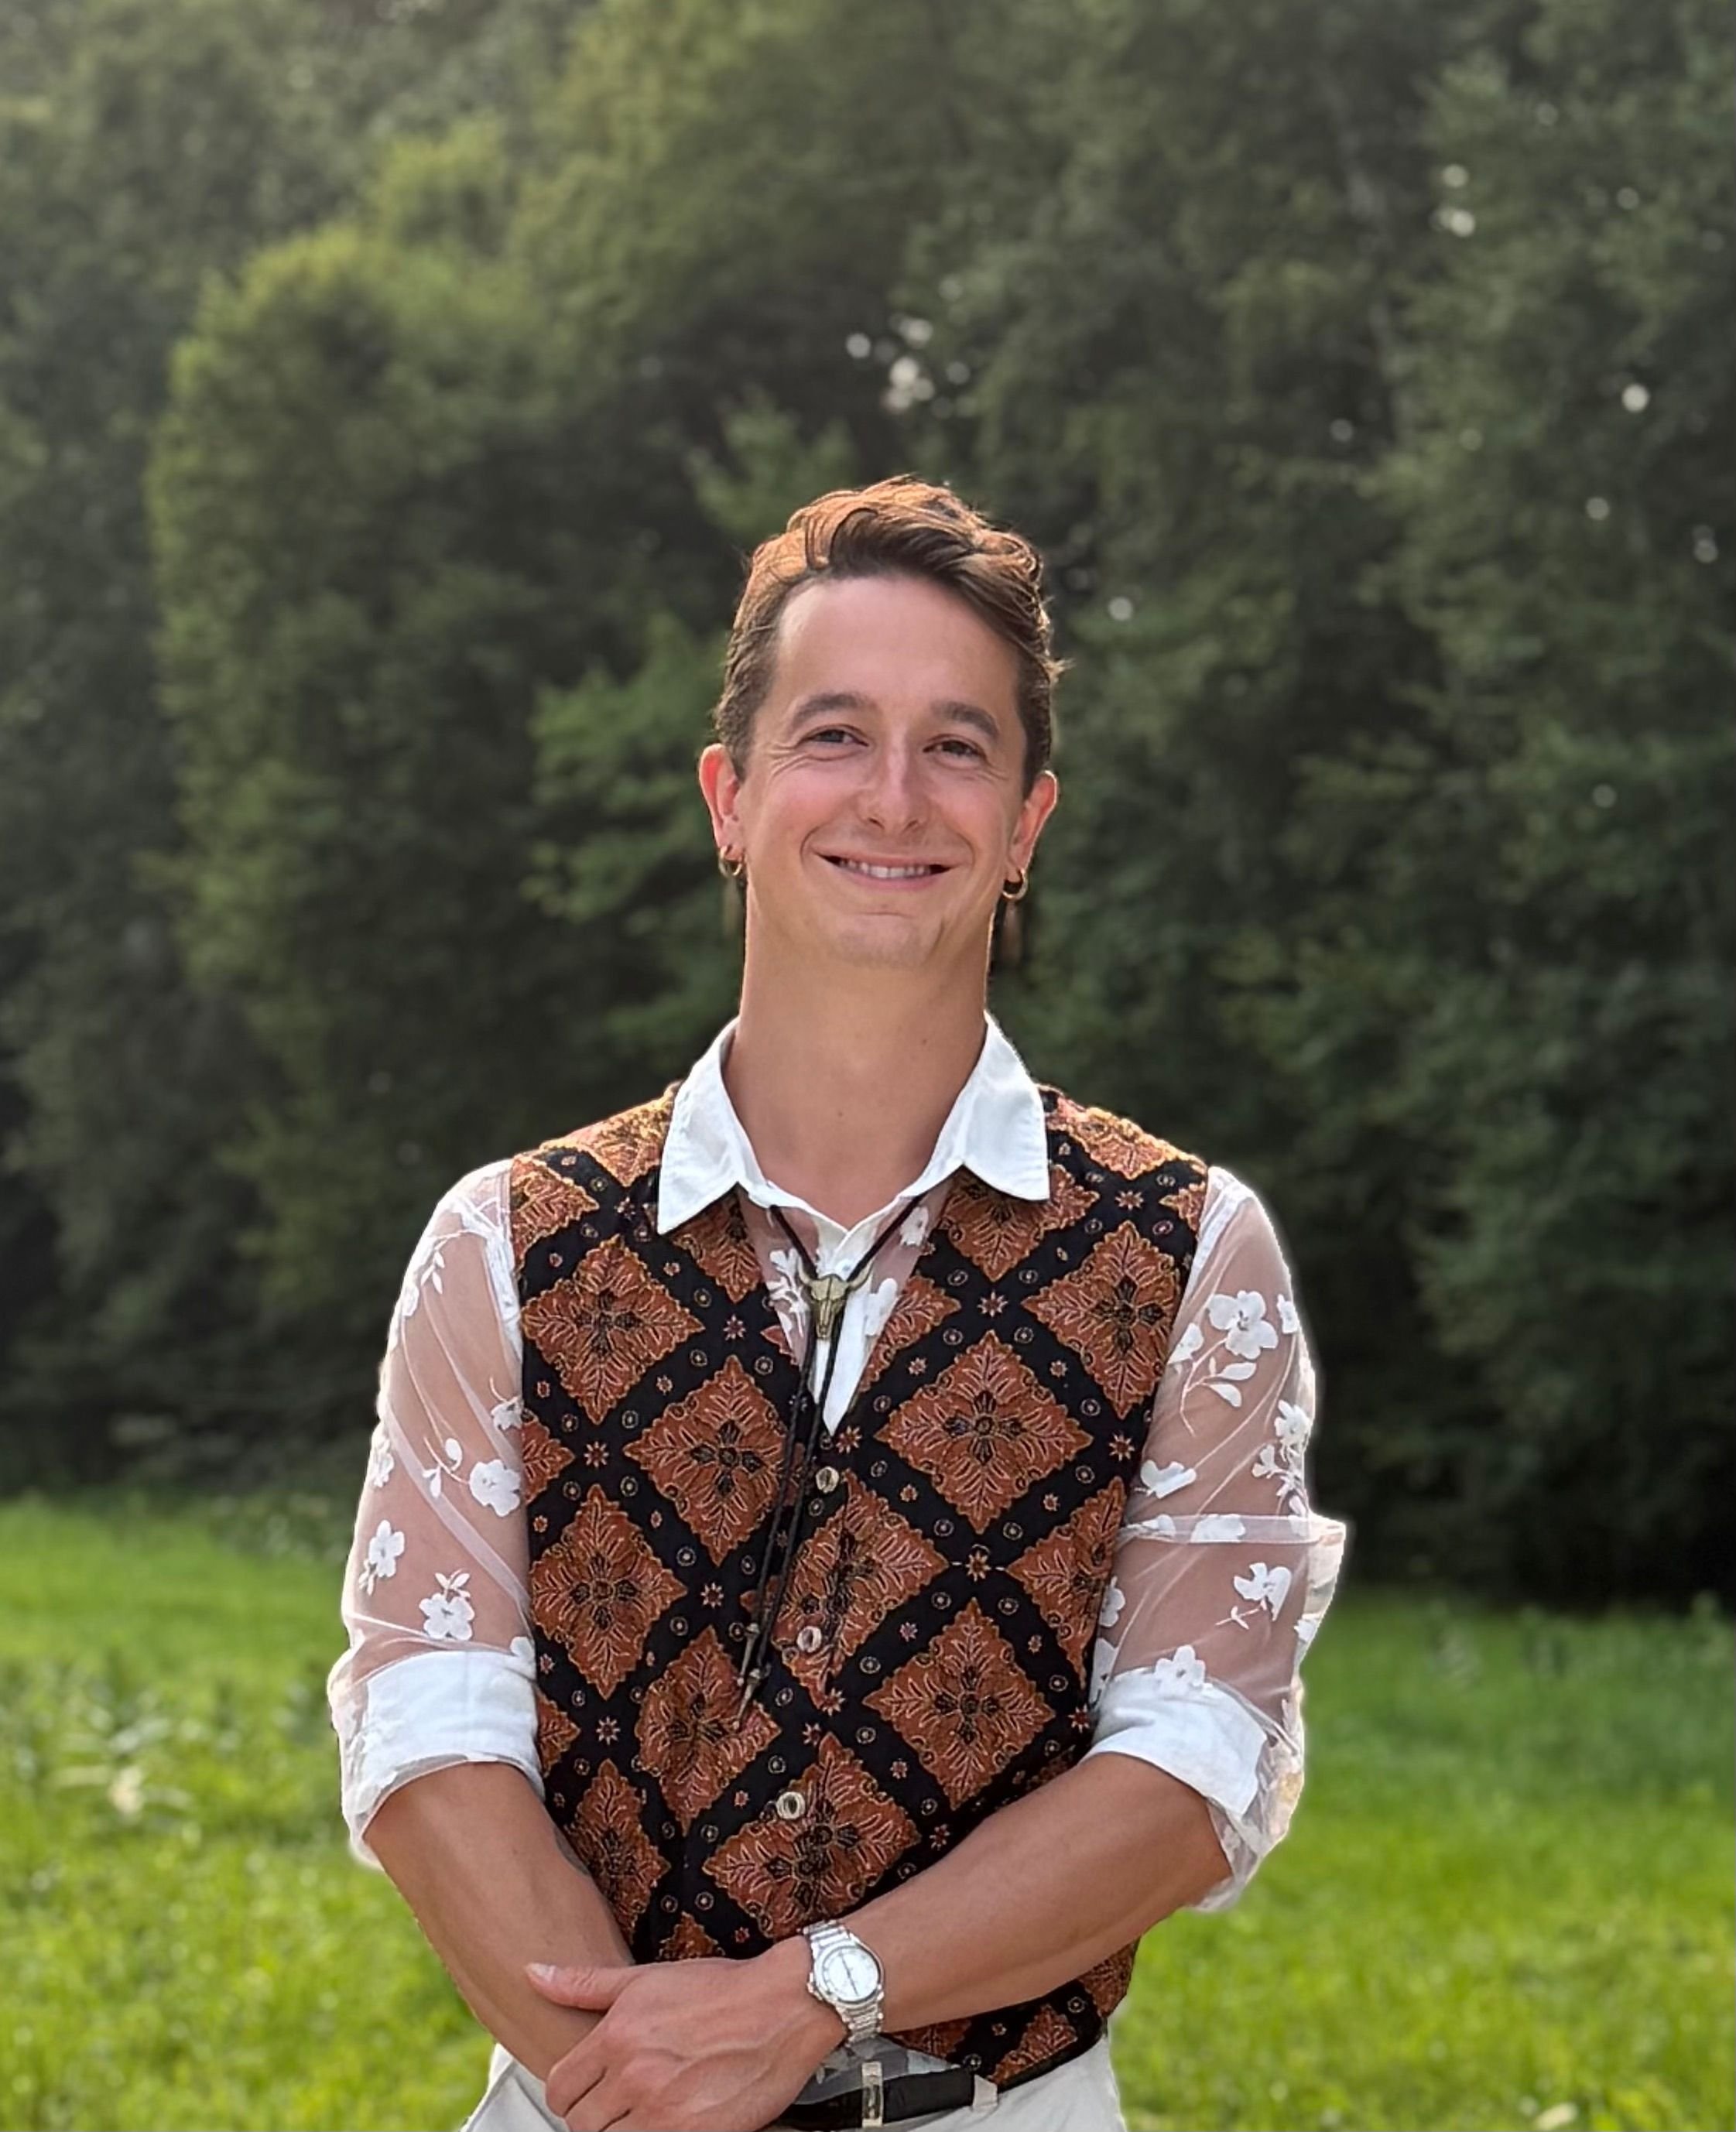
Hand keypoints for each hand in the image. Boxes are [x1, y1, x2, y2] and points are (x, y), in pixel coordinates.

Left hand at [526, 1939, 841, 2131]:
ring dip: (623, 2130)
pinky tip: (670, 2119)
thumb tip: (533, 1974)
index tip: (590, 2089)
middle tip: (623, 2102)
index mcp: (616, 2035)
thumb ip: (584, 1984)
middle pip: (581, 2123)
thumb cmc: (721, 1990)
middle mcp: (633, 2075)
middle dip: (596, 2115)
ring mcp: (662, 2110)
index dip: (571, 2092)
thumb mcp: (647, 1979)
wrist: (785, 2007)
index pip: (560, 2088)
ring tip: (648, 2111)